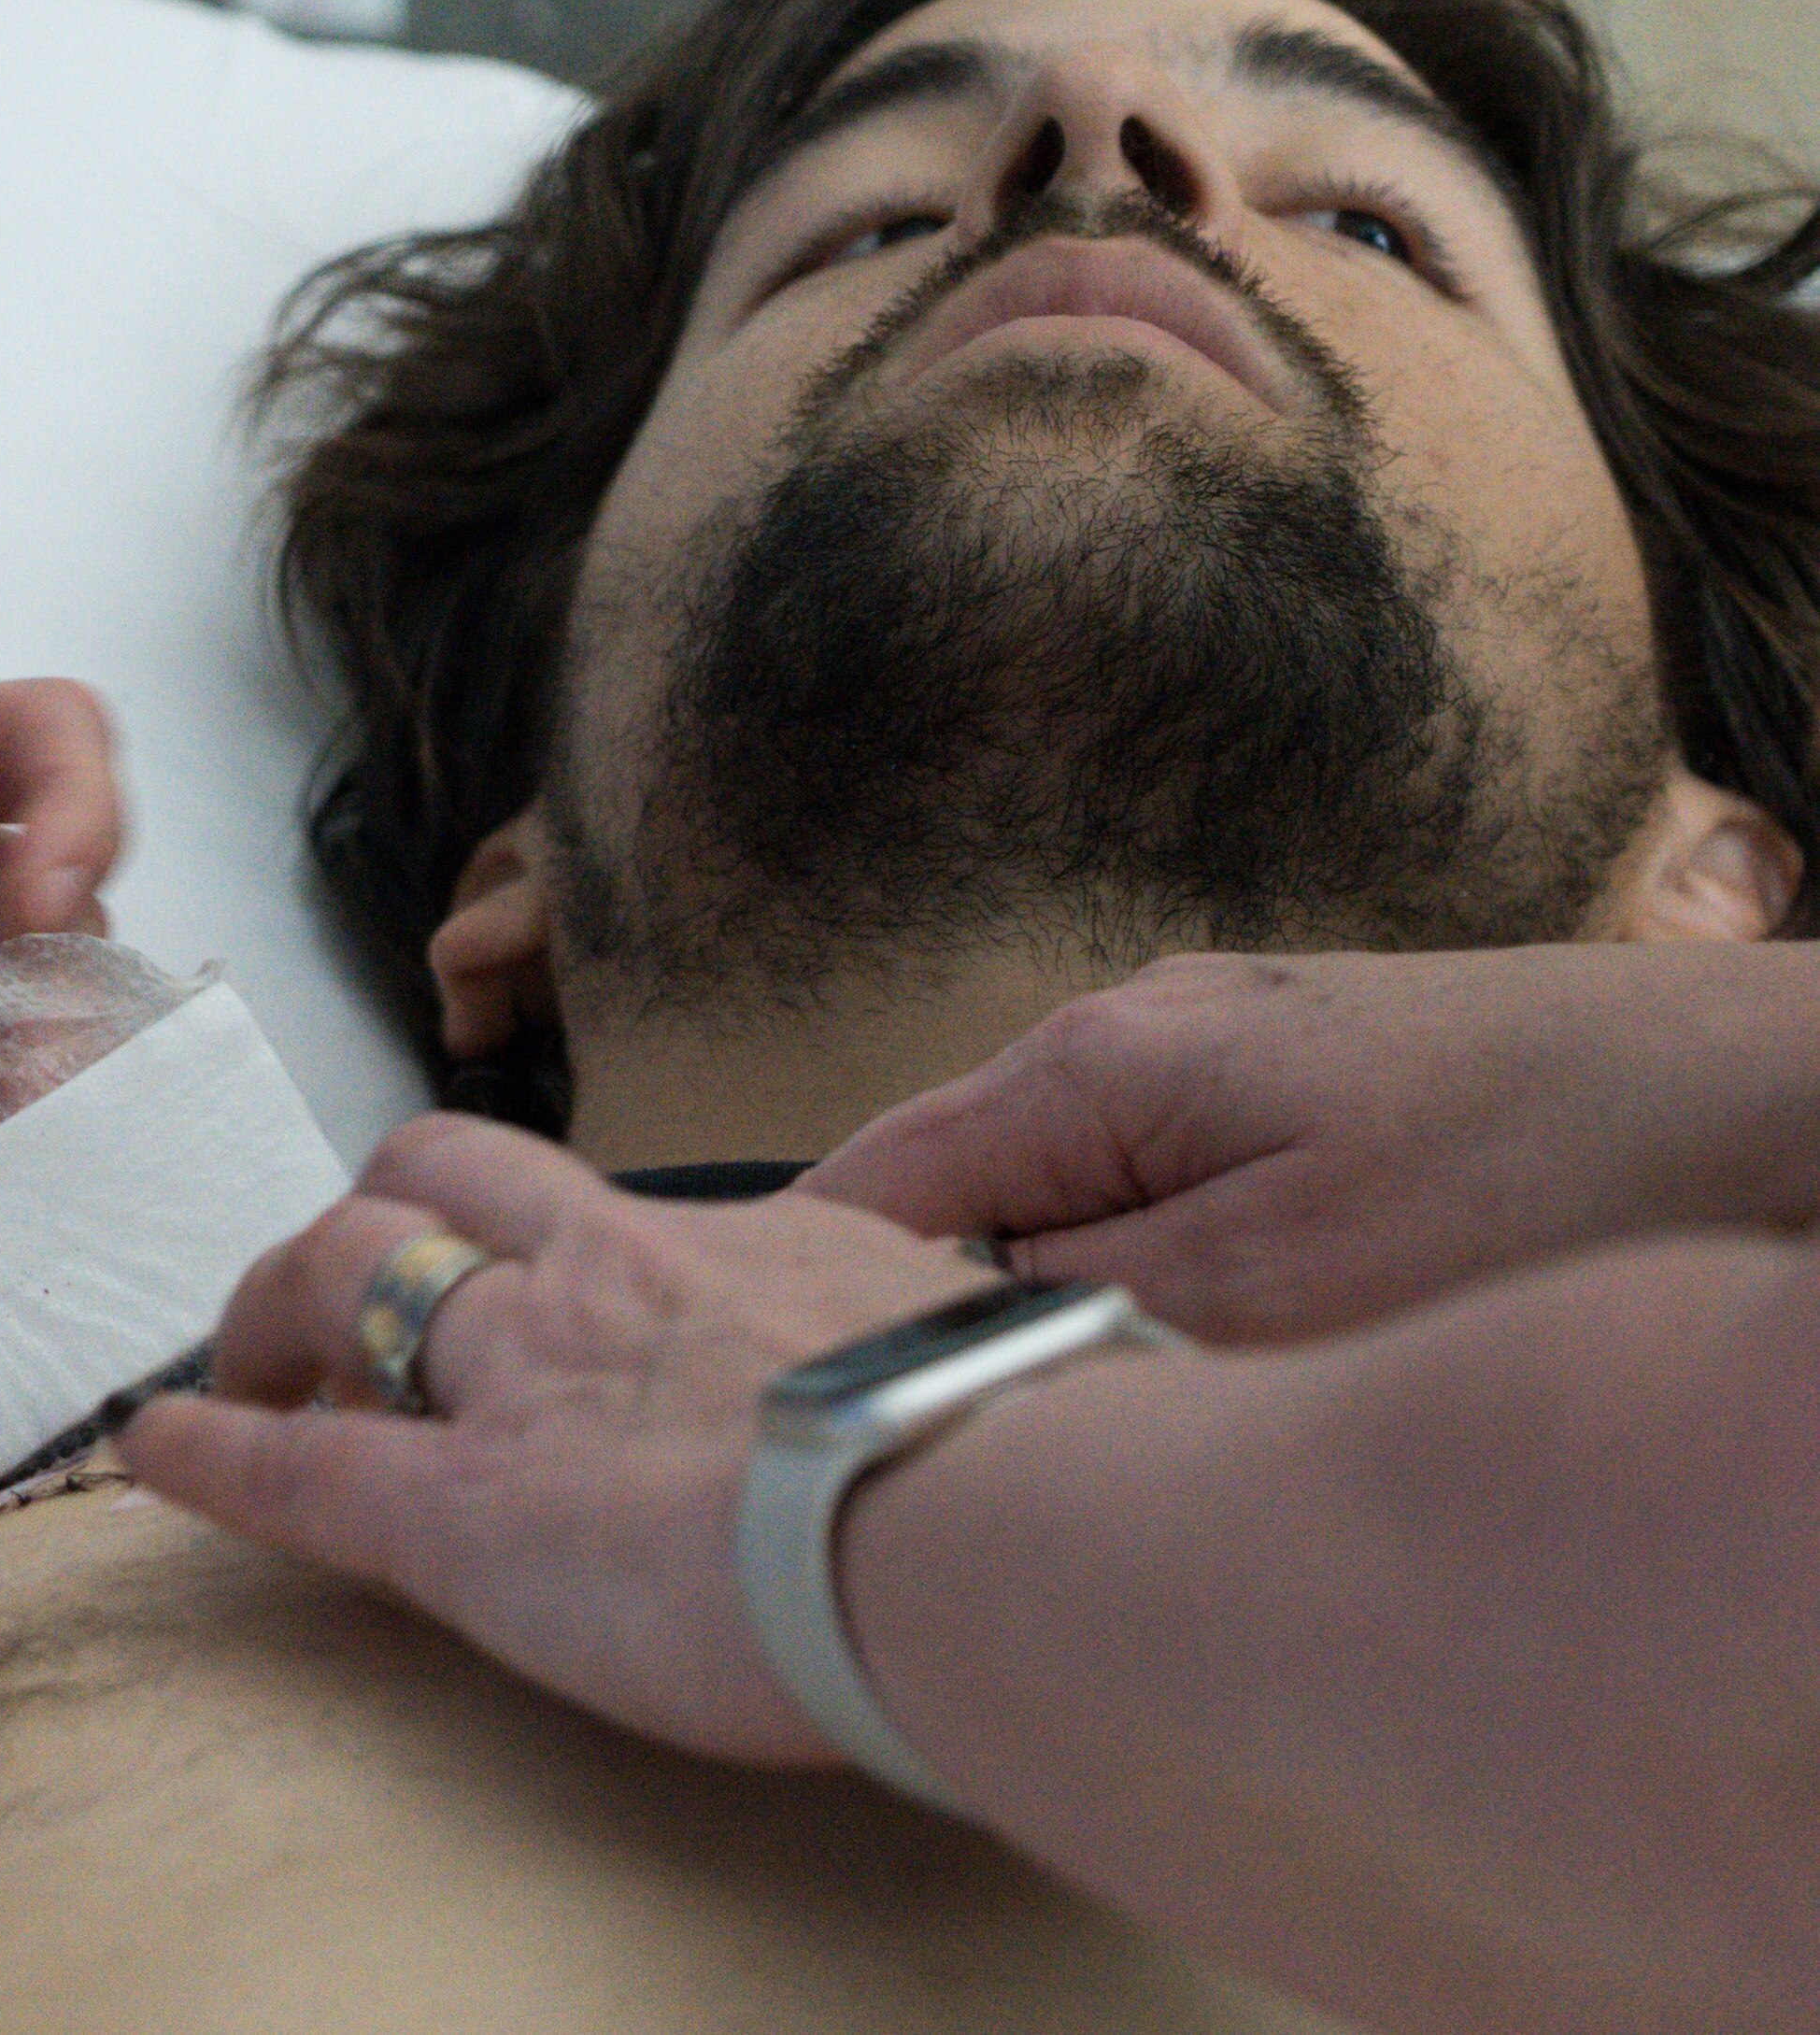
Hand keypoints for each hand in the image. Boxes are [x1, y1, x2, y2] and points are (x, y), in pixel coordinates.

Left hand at [123, 1114, 992, 1764]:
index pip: (597, 1209)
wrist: (986, 1518)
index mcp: (749, 1254)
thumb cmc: (1032, 1461)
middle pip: (440, 1179)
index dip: (516, 1226)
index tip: (496, 1264)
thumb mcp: (995, 1360)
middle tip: (335, 1309)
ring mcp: (524, 1381)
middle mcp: (613, 1279)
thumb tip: (996, 1410)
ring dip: (277, 1308)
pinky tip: (150, 1452)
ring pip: (348, 1267)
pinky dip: (210, 1452)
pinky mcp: (465, 1513)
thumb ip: (944, 1363)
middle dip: (373, 1225)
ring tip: (240, 1375)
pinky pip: (301, 1466)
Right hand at [801, 945, 1819, 1342]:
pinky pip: (1178, 1205)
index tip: (778, 1426)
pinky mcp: (1320, 1092)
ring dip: (1074, 1320)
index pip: (863, 1189)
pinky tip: (1225, 1364)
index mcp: (1094, 1060)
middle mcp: (1139, 1032)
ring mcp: (1233, 1054)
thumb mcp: (1284, 1283)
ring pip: (1078, 1216)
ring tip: (1102, 1426)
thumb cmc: (1560, 1170)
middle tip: (959, 1465)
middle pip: (962, 1206)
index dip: (801, 1307)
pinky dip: (1171, 1293)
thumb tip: (929, 1340)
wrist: (1783, 1094)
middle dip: (946, 1328)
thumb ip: (1079, 1303)